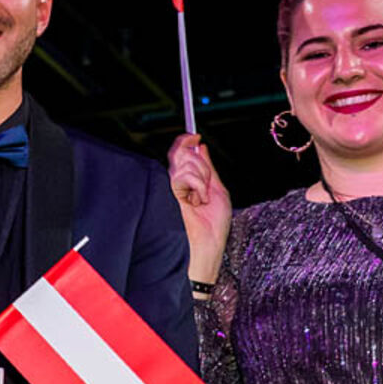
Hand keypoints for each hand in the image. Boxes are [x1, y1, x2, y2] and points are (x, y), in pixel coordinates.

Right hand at [167, 134, 232, 284]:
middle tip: (205, 186)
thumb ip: (208, 168)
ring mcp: (168, 187)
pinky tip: (196, 201)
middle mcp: (173, 183)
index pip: (181, 153)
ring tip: (201, 200)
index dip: (187, 142)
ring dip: (201, 179)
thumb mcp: (217, 191)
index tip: (195, 136)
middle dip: (200, 165)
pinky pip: (183, 173)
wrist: (205, 248)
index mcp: (185, 182)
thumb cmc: (211, 229)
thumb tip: (200, 147)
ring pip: (184, 162)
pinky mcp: (165, 191)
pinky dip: (197, 185)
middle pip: (182, 153)